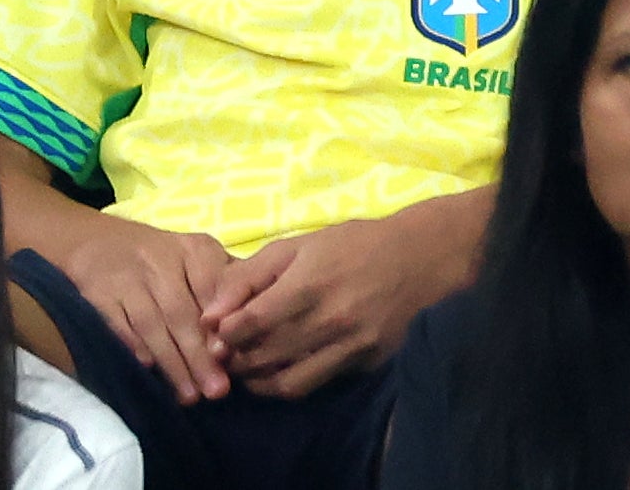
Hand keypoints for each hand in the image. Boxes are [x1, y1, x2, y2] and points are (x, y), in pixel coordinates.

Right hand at [52, 212, 234, 404]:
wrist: (100, 244)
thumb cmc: (163, 259)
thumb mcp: (198, 257)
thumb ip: (225, 284)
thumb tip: (255, 321)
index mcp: (195, 250)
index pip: (213, 289)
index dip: (221, 326)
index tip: (234, 358)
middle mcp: (161, 261)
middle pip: (183, 313)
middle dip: (200, 355)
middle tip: (217, 390)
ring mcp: (126, 279)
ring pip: (152, 325)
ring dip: (171, 362)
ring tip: (188, 395)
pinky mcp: (96, 295)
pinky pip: (118, 326)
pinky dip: (134, 348)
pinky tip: (149, 372)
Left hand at [204, 200, 477, 398]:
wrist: (421, 256)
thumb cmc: (353, 244)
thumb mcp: (297, 246)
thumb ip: (248, 277)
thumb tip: (208, 317)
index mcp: (308, 285)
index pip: (245, 326)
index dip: (223, 334)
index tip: (221, 331)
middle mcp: (329, 320)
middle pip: (260, 358)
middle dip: (236, 358)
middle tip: (232, 351)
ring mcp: (350, 345)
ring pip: (284, 383)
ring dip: (258, 380)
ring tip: (253, 366)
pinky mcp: (365, 362)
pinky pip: (315, 384)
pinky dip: (290, 383)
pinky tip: (285, 368)